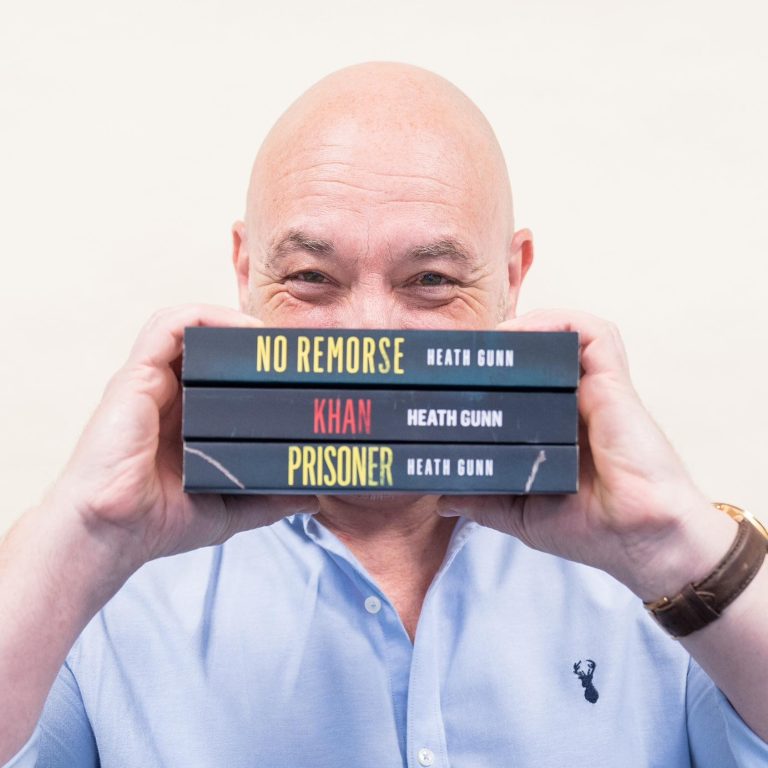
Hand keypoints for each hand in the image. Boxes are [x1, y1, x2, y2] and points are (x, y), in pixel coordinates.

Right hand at [49, 305, 317, 574]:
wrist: (112, 534)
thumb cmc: (158, 523)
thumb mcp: (228, 510)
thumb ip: (269, 500)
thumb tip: (313, 497)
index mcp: (184, 419)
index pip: (217, 372)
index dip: (251, 363)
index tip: (290, 368)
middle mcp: (166, 394)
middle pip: (206, 345)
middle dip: (246, 338)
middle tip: (287, 348)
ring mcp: (149, 382)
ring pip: (186, 325)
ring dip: (228, 320)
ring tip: (267, 334)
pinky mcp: (136, 376)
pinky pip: (168, 326)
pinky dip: (205, 317)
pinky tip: (241, 329)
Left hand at [438, 310, 734, 598]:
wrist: (641, 541)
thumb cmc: (592, 529)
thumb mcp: (522, 515)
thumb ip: (484, 501)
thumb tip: (440, 499)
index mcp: (557, 427)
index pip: (524, 383)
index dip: (493, 372)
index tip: (455, 376)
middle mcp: (576, 401)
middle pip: (538, 353)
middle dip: (499, 346)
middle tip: (460, 354)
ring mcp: (596, 389)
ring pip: (564, 333)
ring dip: (524, 327)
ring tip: (487, 341)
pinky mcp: (614, 382)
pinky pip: (592, 332)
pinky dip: (557, 322)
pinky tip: (519, 333)